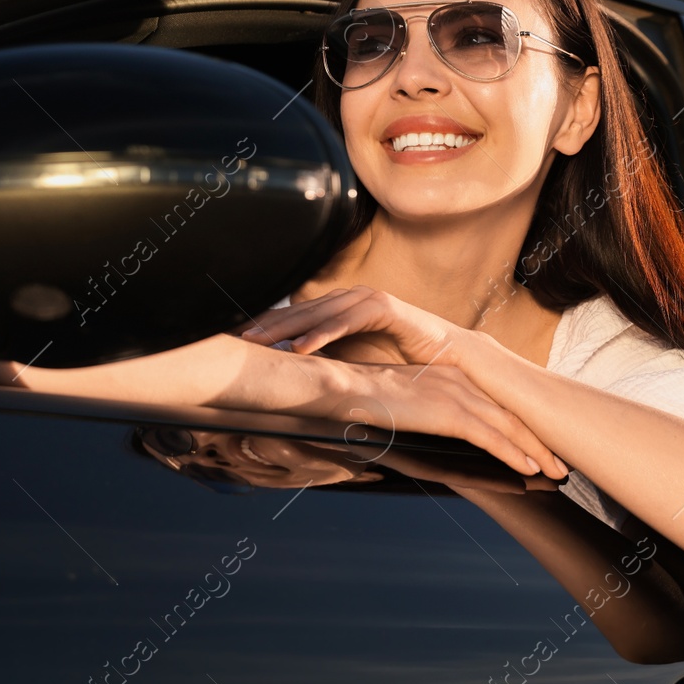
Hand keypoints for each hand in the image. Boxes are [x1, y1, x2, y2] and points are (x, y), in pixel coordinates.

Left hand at [242, 286, 457, 365]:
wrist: (452, 359)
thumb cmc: (402, 364)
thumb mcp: (356, 365)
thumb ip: (327, 364)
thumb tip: (290, 382)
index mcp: (338, 311)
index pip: (294, 317)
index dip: (265, 328)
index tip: (233, 341)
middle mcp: (348, 300)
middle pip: (298, 312)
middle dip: (265, 326)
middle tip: (232, 340)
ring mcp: (367, 300)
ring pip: (318, 313)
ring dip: (286, 329)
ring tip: (257, 344)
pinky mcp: (386, 308)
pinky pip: (347, 321)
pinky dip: (323, 333)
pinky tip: (301, 347)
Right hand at [331, 362, 569, 479]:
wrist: (344, 387)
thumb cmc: (359, 395)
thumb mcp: (398, 398)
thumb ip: (418, 406)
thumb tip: (423, 421)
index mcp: (447, 372)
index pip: (493, 400)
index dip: (519, 422)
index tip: (537, 440)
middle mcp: (458, 380)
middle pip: (510, 413)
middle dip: (538, 439)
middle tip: (560, 460)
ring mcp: (456, 396)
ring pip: (509, 427)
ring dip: (536, 451)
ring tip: (556, 471)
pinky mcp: (450, 413)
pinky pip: (492, 438)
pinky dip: (514, 455)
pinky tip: (530, 469)